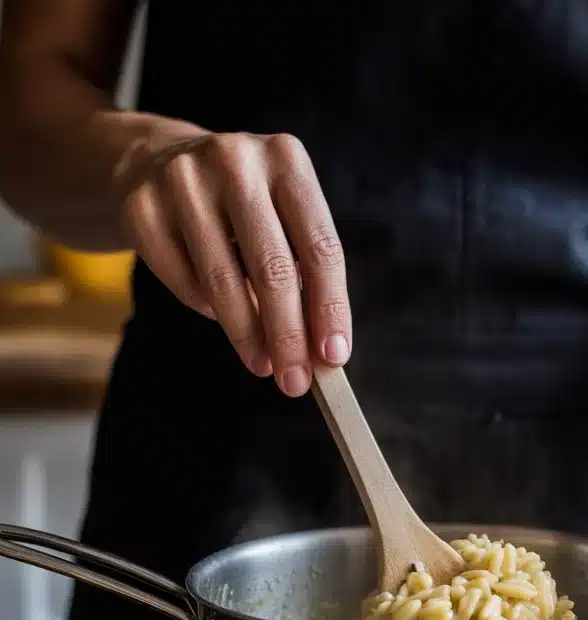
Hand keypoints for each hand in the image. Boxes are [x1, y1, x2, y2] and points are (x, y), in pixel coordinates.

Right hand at [116, 124, 349, 396]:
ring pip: (223, 280)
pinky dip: (205, 307)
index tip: (334, 357)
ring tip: (262, 365)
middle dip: (288, 335)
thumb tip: (317, 354)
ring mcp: (183, 179)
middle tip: (295, 381)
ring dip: (247, 335)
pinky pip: (181, 280)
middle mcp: (236, 161)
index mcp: (287, 159)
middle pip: (272, 268)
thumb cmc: (239, 204)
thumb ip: (301, 276)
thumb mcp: (280, 217)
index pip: (320, 246)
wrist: (153, 158)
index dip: (330, 307)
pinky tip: (218, 315)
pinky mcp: (141, 206)